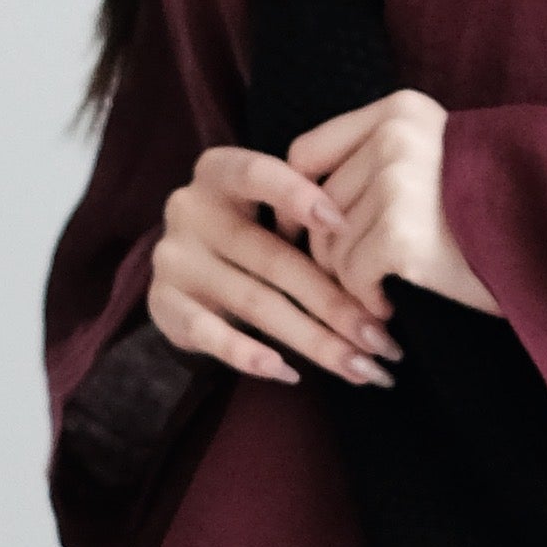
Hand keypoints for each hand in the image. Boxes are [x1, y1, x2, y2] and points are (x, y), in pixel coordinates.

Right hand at [150, 145, 404, 391]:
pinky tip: (290, 373)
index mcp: (219, 173)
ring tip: (361, 369)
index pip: (258, 174)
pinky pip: (209, 334)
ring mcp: (174, 259)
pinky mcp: (162, 304)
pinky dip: (250, 356)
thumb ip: (311, 219)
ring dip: (314, 341)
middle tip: (384, 339)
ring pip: (255, 303)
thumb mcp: (272, 209)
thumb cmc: (251, 231)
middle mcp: (190, 211)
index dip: (299, 195)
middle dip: (336, 302)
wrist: (185, 266)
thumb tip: (382, 262)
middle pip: (273, 258)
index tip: (346, 224)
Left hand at [290, 89, 499, 317]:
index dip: (298, 200)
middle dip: (331, 251)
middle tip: (365, 275)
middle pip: (317, 206)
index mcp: (400, 111)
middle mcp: (395, 138)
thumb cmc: (496, 209)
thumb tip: (300, 201)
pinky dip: (369, 299)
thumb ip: (376, 158)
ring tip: (387, 288)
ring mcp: (397, 183)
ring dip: (352, 280)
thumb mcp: (439, 156)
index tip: (308, 233)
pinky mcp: (401, 233)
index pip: (308, 153)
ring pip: (332, 246)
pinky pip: (352, 275)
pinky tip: (394, 304)